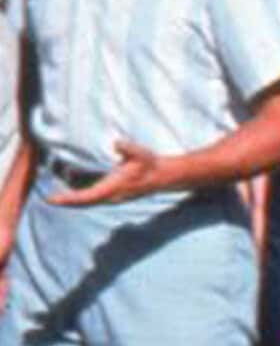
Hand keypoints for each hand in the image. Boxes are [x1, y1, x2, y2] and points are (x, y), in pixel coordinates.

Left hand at [52, 140, 175, 206]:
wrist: (164, 176)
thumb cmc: (150, 164)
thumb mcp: (141, 153)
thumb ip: (128, 148)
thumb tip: (116, 143)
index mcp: (114, 188)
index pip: (88, 196)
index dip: (70, 199)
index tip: (54, 199)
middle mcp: (112, 196)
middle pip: (85, 203)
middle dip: (67, 201)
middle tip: (49, 199)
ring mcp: (112, 197)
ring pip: (88, 201)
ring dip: (73, 198)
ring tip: (58, 193)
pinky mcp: (113, 194)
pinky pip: (93, 197)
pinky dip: (81, 195)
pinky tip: (72, 184)